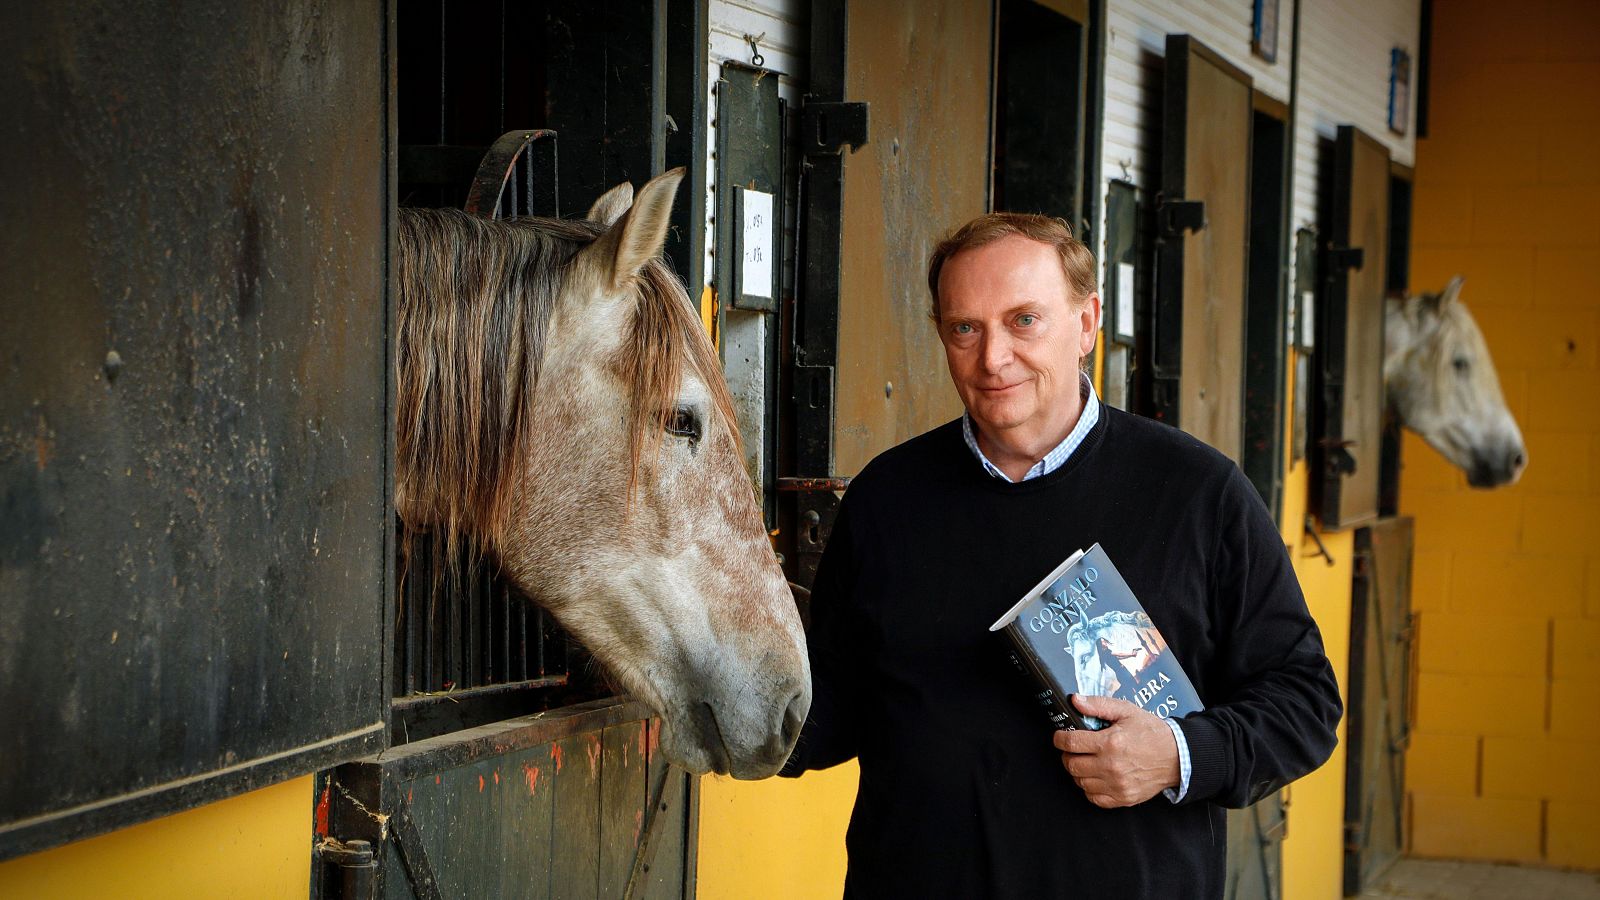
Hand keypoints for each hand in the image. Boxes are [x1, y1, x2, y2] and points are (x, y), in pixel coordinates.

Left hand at [1051, 694, 1180, 808]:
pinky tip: (1096, 777)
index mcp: (1110, 742)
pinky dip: (1090, 788)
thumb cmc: (1151, 732)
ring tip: (1087, 761)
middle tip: (1075, 749)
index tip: (1060, 736)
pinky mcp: (1123, 798)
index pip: (1070, 743)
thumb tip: (1075, 700)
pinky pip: (1094, 798)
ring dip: (1079, 771)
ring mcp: (1117, 785)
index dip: (1059, 738)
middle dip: (1068, 755)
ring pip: (1080, 782)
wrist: (1178, 756)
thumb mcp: (1126, 711)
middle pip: (1071, 765)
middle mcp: (1112, 766)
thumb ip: (1099, 705)